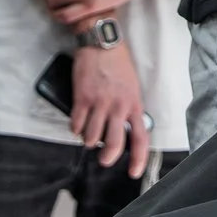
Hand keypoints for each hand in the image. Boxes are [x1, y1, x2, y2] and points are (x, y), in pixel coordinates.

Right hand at [71, 43, 149, 177]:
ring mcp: (99, 103)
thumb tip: (125, 129)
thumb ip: (130, 109)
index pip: (140, 137)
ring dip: (89, 140)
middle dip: (107, 156)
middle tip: (104, 159)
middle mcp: (118, 106)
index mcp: (134, 104)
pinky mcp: (82, 99)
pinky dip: (76, 129)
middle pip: (115, 143)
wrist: (101, 45)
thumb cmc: (118, 66)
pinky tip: (78, 124)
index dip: (138, 158)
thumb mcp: (132, 87)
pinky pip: (76, 125)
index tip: (134, 172)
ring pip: (92, 137)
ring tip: (89, 134)